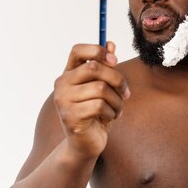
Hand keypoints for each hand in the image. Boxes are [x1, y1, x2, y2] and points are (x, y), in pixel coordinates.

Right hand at [53, 42, 129, 157]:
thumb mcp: (102, 88)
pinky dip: (112, 112)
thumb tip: (110, 44)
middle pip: (94, 68)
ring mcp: (63, 100)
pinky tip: (109, 118)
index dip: (97, 51)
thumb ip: (104, 67)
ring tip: (117, 109)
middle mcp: (62, 84)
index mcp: (69, 73)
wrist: (85, 144)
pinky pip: (100, 106)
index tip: (114, 60)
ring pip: (101, 88)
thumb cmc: (95, 113)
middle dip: (117, 79)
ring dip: (117, 100)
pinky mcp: (70, 116)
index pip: (77, 50)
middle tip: (125, 93)